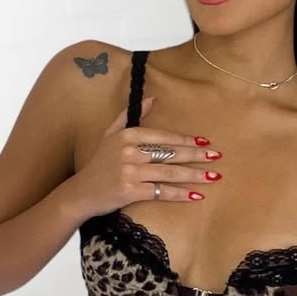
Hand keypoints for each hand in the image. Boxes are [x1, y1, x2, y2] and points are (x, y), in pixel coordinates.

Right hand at [69, 96, 222, 219]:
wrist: (80, 193)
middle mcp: (129, 151)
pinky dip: (180, 194)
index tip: (204, 142)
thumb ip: (130, 116)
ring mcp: (130, 171)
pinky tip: (196, 196)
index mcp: (127, 135)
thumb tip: (152, 99)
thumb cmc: (97, 165)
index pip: (162, 136)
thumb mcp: (109, 135)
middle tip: (216, 156)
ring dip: (194, 175)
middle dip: (196, 155)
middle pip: (170, 153)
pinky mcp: (131, 191)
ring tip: (213, 177)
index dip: (185, 140)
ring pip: (170, 172)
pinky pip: (162, 192)